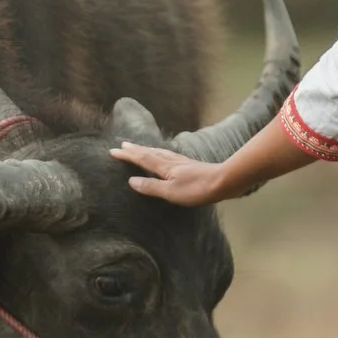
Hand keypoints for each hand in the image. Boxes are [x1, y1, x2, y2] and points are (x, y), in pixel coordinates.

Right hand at [111, 142, 230, 205]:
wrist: (223, 181)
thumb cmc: (197, 189)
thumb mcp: (170, 192)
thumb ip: (151, 186)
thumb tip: (131, 181)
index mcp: (164, 167)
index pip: (141, 159)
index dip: (127, 155)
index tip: (114, 151)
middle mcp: (171, 161)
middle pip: (149, 152)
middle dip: (135, 149)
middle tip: (122, 145)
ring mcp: (181, 162)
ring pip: (159, 152)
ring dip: (147, 150)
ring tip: (139, 148)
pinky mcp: (189, 165)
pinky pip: (168, 155)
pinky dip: (160, 153)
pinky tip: (165, 156)